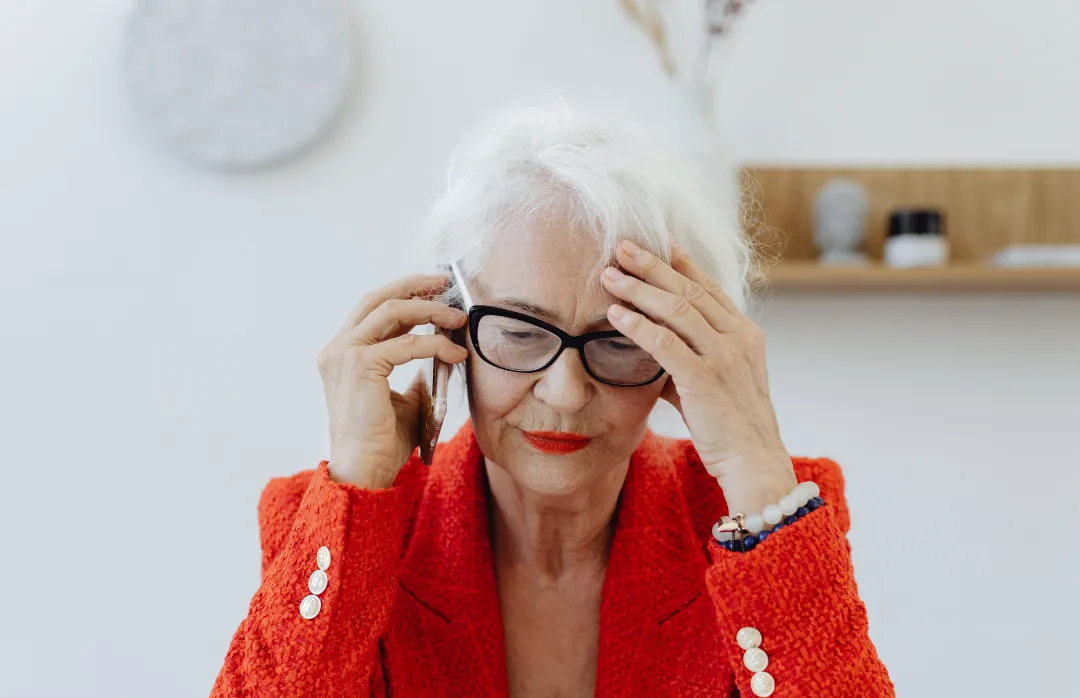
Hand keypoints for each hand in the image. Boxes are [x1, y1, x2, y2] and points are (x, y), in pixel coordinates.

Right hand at [317, 274, 468, 488]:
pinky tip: (455, 352)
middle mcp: (337, 349)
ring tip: (457, 317)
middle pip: (377, 298)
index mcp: (342, 354)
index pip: (373, 309)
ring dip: (429, 309)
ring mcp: (344, 355)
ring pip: (392, 311)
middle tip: (445, 284)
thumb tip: (439, 354)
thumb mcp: (404, 399)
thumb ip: (414, 374)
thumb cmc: (382, 440)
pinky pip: (407, 344)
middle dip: (414, 286)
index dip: (404, 293)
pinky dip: (435, 344)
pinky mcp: (359, 366)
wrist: (365, 469)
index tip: (435, 290)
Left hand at [600, 239, 796, 513]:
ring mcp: (724, 356)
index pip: (708, 287)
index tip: (658, 242)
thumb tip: (650, 346)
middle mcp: (738, 338)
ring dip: (638, 289)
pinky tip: (615, 315)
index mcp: (745, 333)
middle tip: (622, 246)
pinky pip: (665, 343)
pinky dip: (637, 326)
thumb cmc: (730, 427)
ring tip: (609, 275)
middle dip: (651, 266)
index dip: (682, 263)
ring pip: (675, 309)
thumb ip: (686, 359)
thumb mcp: (714, 382)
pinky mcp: (705, 378)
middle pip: (688, 289)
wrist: (753, 462)